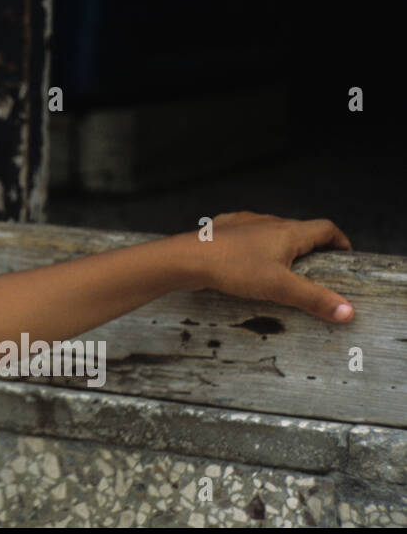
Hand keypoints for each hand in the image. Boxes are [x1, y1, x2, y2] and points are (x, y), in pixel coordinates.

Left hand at [192, 211, 353, 322]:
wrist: (185, 257)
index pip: (326, 229)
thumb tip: (348, 311)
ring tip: (285, 268)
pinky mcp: (223, 229)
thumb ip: (314, 299)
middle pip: (300, 230)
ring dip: (283, 247)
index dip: (340, 241)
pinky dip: (256, 247)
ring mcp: (243, 223)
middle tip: (318, 269)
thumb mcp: (279, 287)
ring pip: (272, 231)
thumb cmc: (233, 268)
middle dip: (313, 247)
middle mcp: (268, 221)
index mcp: (288, 231)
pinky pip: (248, 235)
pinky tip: (248, 262)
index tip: (346, 257)